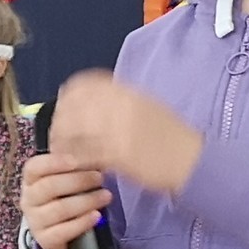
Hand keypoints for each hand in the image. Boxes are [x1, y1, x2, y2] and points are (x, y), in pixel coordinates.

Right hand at [21, 153, 111, 248]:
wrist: (62, 234)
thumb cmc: (66, 198)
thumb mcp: (68, 180)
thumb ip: (75, 167)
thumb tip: (94, 149)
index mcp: (31, 180)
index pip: (34, 167)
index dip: (54, 162)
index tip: (76, 160)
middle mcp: (29, 199)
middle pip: (49, 186)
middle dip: (78, 181)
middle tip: (100, 178)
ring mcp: (35, 221)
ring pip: (59, 209)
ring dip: (86, 201)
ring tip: (106, 196)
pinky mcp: (44, 240)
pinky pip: (63, 231)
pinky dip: (83, 222)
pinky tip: (97, 215)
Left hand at [45, 72, 201, 193]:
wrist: (192, 159)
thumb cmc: (171, 135)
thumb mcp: (146, 105)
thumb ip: (119, 100)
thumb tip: (93, 97)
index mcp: (127, 93)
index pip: (84, 84)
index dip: (68, 96)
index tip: (63, 106)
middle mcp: (120, 108)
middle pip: (73, 108)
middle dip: (60, 121)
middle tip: (57, 134)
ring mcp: (118, 131)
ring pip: (74, 132)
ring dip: (63, 142)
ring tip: (62, 151)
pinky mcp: (118, 155)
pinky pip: (85, 155)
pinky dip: (75, 159)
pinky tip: (75, 164)